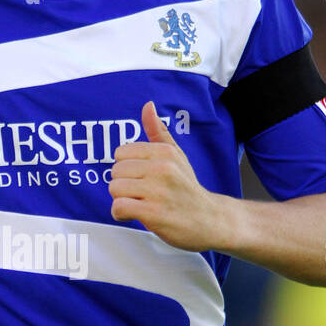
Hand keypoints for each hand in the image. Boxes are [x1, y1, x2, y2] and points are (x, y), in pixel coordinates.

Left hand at [108, 101, 229, 251]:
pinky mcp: (153, 213)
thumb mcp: (177, 157)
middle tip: (143, 194)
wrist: (210, 220)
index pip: (121, 153)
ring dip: (123, 200)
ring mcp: (158, 190)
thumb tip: (147, 105)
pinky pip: (118, 207)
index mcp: (165, 152)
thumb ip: (158, 132)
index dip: (127, 169)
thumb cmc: (187, 188)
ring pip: (115, 189)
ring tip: (141, 204)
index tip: (142, 179)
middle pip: (115, 172)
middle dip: (124, 186)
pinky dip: (121, 214)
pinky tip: (135, 215)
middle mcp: (162, 168)